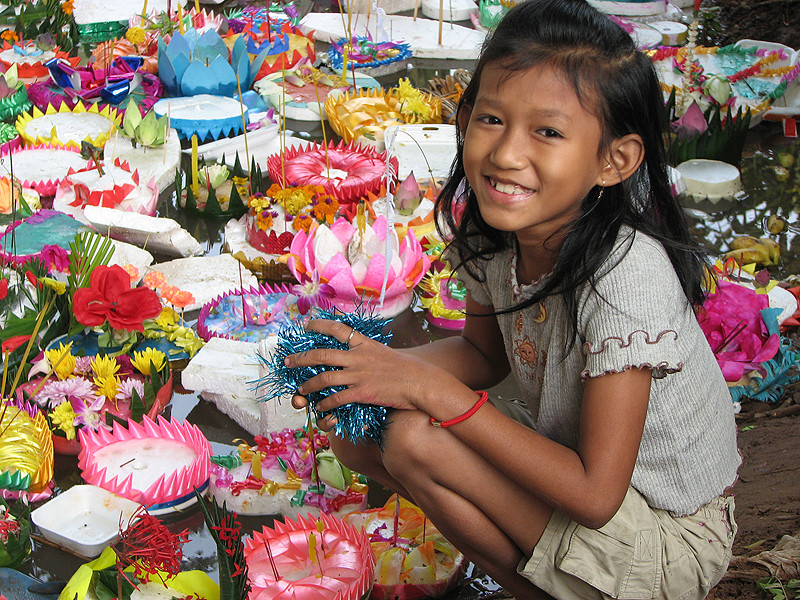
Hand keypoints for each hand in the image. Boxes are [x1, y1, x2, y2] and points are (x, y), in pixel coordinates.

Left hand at [284, 318, 439, 414]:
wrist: (421, 382)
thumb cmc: (409, 369)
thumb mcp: (387, 353)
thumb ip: (371, 354)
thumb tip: (363, 355)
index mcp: (364, 344)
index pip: (337, 329)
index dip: (319, 326)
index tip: (306, 325)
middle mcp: (358, 357)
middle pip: (321, 354)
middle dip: (301, 358)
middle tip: (288, 362)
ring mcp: (358, 375)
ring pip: (323, 378)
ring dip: (308, 385)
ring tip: (300, 390)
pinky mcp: (362, 393)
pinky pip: (336, 398)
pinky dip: (325, 404)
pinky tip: (320, 408)